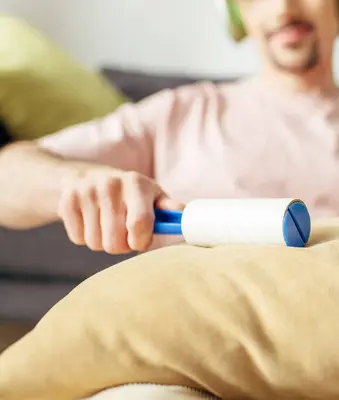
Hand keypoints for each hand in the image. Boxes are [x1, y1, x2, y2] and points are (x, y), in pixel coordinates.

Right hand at [58, 169, 183, 253]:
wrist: (86, 177)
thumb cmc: (131, 194)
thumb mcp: (153, 196)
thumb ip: (170, 209)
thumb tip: (188, 216)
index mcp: (136, 183)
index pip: (139, 224)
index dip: (140, 241)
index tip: (140, 240)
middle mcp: (110, 184)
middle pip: (115, 242)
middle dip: (122, 245)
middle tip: (123, 232)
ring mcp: (86, 191)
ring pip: (95, 243)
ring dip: (103, 242)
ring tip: (107, 225)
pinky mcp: (66, 201)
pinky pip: (78, 239)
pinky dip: (84, 236)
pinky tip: (91, 220)